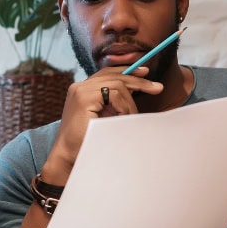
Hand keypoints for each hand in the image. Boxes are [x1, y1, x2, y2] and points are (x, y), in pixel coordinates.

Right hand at [43, 67, 164, 180]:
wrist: (70, 156)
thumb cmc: (87, 140)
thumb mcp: (103, 116)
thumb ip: (113, 103)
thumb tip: (135, 91)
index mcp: (82, 90)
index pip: (107, 73)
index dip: (127, 71)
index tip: (145, 73)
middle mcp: (79, 87)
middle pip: (114, 75)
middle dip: (138, 81)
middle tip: (157, 88)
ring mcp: (80, 90)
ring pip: (117, 84)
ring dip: (130, 103)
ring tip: (132, 117)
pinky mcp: (84, 98)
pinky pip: (114, 94)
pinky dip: (124, 106)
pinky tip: (123, 118)